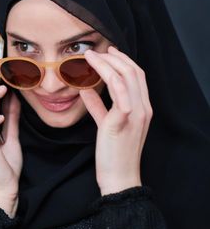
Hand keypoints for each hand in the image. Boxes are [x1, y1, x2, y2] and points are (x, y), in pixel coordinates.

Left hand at [80, 46, 152, 195]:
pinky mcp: (123, 121)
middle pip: (134, 71)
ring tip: (90, 57)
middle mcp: (143, 108)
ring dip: (107, 63)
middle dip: (114, 57)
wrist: (118, 177)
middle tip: (96, 51)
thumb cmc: (112, 153)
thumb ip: (98, 106)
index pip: (137, 76)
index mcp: (142, 108)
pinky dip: (107, 78)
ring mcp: (136, 114)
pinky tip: (92, 72)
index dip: (123, 61)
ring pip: (127, 77)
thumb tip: (86, 89)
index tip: (107, 52)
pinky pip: (119, 93)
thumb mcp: (105, 124)